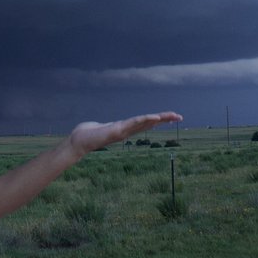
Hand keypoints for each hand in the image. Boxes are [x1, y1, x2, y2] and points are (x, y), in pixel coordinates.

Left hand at [67, 112, 182, 155]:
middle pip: (149, 123)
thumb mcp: (100, 128)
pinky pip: (134, 124)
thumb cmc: (86, 135)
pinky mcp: (117, 131)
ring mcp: (123, 131)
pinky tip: (154, 118)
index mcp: (124, 129)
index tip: (170, 116)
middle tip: (180, 116)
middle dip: (164, 119)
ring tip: (172, 115)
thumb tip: (101, 127)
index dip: (157, 119)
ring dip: (159, 119)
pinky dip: (145, 120)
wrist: (77, 142)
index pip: (144, 122)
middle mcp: (126, 131)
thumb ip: (104, 127)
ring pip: (145, 123)